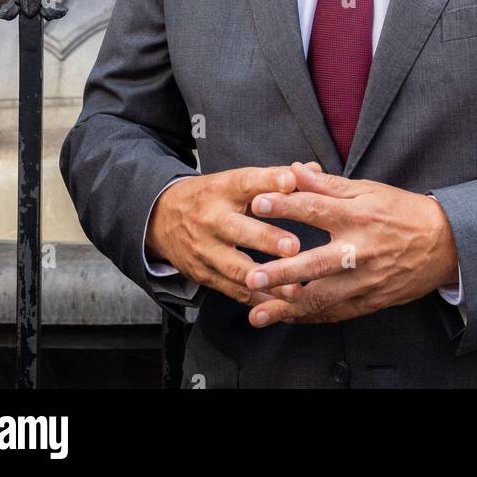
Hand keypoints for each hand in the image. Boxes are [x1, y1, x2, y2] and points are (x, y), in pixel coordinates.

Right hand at [145, 163, 317, 305]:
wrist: (162, 217)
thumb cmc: (211, 196)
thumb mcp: (233, 180)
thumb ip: (275, 177)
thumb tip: (314, 170)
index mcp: (222, 189)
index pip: (246, 181)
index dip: (268, 181)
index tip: (290, 181)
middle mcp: (211, 218)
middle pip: (238, 228)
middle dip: (266, 238)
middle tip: (293, 246)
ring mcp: (205, 248)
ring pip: (235, 266)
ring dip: (265, 279)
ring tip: (293, 288)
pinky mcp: (203, 274)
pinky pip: (232, 290)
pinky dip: (257, 299)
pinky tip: (279, 306)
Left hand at [243, 163, 459, 327]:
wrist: (444, 244)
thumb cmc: (403, 212)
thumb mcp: (369, 190)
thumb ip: (329, 184)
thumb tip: (295, 169)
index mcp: (359, 216)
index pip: (316, 209)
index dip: (285, 205)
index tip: (257, 204)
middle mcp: (360, 251)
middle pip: (316, 263)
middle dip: (282, 273)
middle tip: (252, 277)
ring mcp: (365, 281)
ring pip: (322, 298)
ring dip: (287, 308)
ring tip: (257, 313)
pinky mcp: (369, 302)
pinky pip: (334, 314)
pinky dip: (308, 318)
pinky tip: (286, 319)